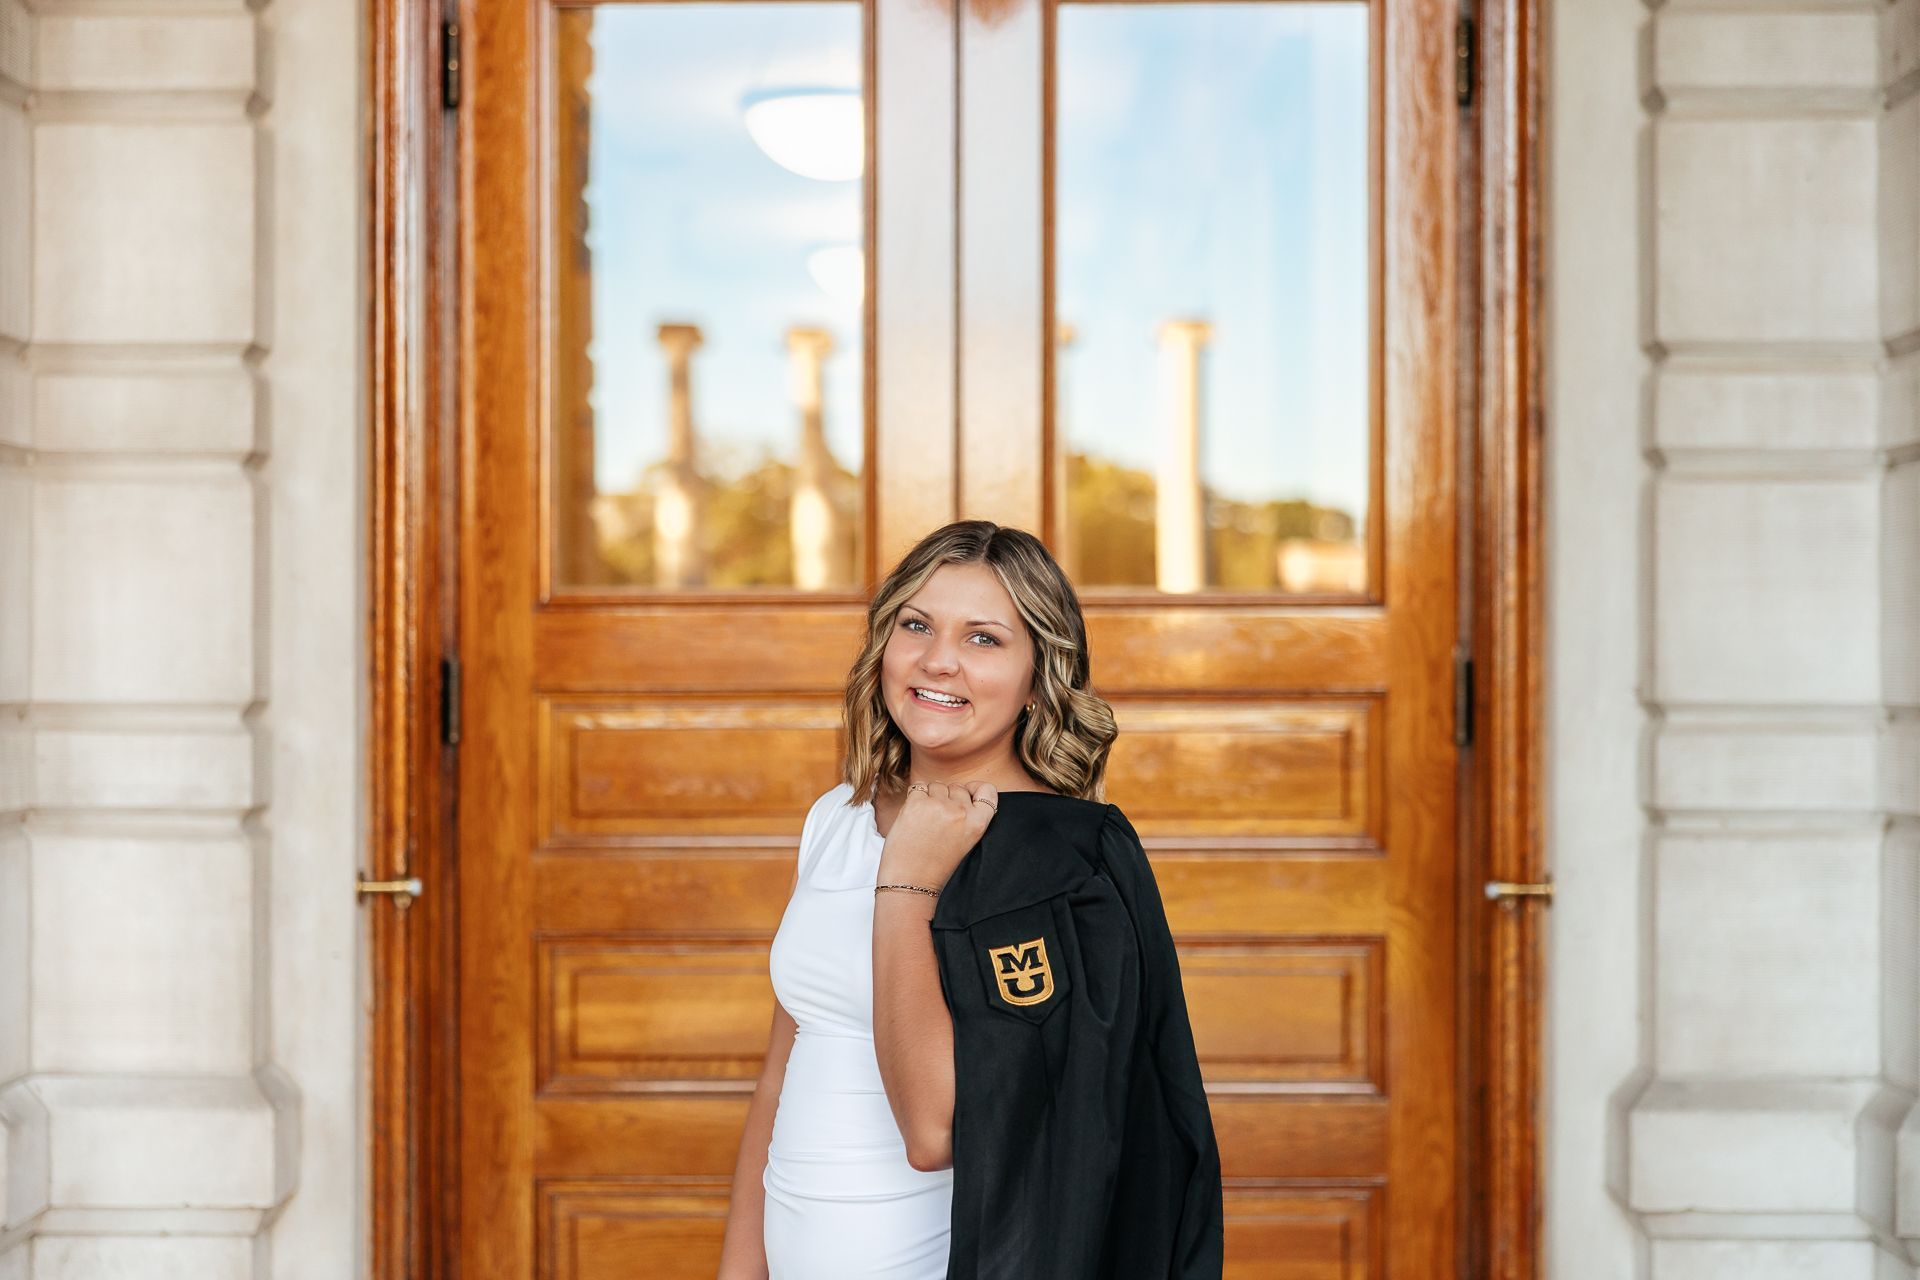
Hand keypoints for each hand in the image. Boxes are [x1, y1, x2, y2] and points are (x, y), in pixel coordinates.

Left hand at [876, 779, 998, 889]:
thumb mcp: (966, 842)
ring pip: (937, 785)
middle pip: (958, 787)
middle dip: (948, 798)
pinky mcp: (916, 803)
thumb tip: (964, 791)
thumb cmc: (935, 866)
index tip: (967, 794)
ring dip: (930, 797)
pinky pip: (917, 787)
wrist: (911, 881)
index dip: (975, 789)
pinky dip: (914, 798)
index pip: (988, 790)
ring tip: (925, 821)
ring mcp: (938, 805)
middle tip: (938, 821)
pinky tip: (913, 817)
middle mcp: (961, 812)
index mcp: (978, 823)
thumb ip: (969, 818)